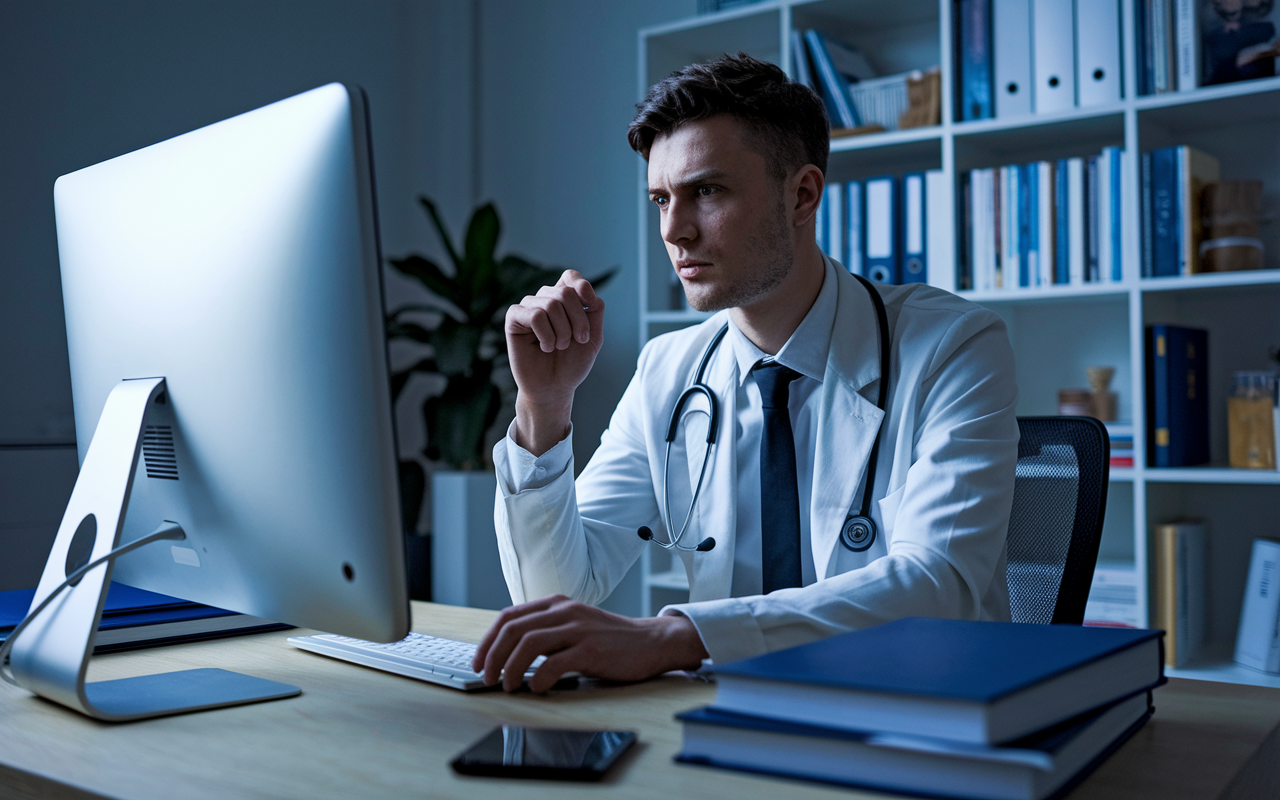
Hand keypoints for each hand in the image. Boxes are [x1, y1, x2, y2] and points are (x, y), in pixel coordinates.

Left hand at [471, 595, 709, 692]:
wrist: (651, 642)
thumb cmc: (609, 640)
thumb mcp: (573, 625)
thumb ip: (546, 631)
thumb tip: (509, 653)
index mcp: (556, 604)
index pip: (508, 617)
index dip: (488, 641)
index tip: (479, 663)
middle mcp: (564, 611)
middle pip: (513, 629)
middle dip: (493, 656)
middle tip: (487, 678)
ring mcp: (578, 629)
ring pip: (528, 643)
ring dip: (511, 668)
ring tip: (508, 686)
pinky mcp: (591, 649)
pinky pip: (554, 663)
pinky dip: (539, 679)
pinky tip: (537, 689)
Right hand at [505, 270, 604, 454]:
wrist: (554, 388)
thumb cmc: (571, 364)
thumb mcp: (593, 337)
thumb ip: (595, 310)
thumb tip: (585, 289)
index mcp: (563, 300)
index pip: (570, 276)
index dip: (582, 286)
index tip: (590, 304)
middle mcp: (544, 299)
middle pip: (565, 292)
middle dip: (578, 320)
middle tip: (577, 341)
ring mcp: (528, 307)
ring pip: (550, 304)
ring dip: (562, 331)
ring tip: (559, 347)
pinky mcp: (513, 319)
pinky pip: (534, 315)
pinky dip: (546, 334)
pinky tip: (545, 347)